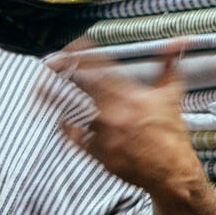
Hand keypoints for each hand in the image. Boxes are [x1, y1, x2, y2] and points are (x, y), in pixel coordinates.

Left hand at [49, 39, 196, 193]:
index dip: (81, 54)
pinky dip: (65, 127)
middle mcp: (115, 112)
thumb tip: (178, 41)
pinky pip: (73, 138)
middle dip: (60, 72)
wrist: (172, 173)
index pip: (100, 67)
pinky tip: (60, 120)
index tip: (70, 48)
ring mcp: (104, 134)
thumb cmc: (170, 134)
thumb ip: (168, 65)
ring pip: (70, 111)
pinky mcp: (98, 153)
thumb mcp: (171, 95)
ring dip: (52, 99)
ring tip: (37, 90)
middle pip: (78, 85)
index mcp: (131, 95)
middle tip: (46, 66)